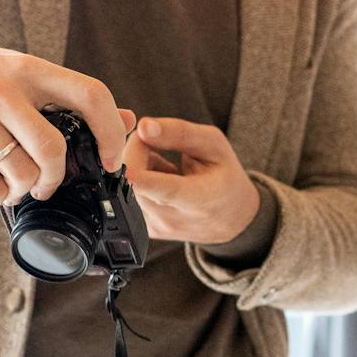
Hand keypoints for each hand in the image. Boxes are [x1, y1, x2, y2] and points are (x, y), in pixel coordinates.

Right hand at [0, 36, 132, 207]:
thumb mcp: (20, 70)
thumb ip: (68, 96)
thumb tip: (127, 120)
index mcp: (29, 69)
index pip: (90, 95)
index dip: (112, 133)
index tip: (112, 159)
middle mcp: (2, 90)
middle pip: (54, 150)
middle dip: (56, 177)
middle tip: (47, 183)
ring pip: (21, 174)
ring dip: (23, 191)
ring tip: (13, 184)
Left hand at [123, 117, 258, 244]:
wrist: (230, 217)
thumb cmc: (224, 176)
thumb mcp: (214, 144)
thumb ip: (179, 132)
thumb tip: (142, 127)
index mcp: (201, 199)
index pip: (167, 191)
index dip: (143, 180)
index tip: (126, 173)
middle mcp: (176, 220)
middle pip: (136, 179)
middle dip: (138, 150)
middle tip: (160, 141)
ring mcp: (158, 228)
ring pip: (126, 186)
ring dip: (138, 167)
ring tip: (168, 169)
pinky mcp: (145, 230)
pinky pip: (127, 197)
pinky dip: (139, 182)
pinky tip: (160, 183)